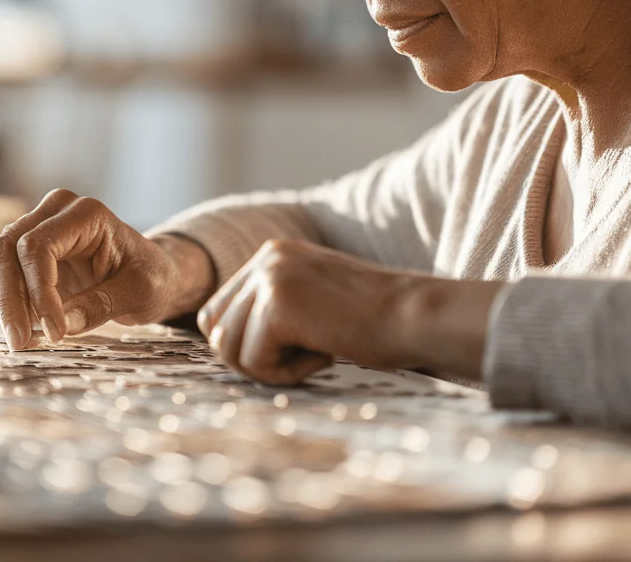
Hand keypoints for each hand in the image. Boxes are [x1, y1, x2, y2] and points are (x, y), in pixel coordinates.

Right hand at [0, 189, 215, 350]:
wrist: (150, 273)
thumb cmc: (151, 278)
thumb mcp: (140, 293)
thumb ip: (103, 305)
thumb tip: (64, 324)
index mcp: (87, 214)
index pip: (39, 247)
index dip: (40, 292)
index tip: (55, 333)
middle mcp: (55, 211)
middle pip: (6, 249)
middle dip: (9, 300)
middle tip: (20, 343)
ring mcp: (37, 226)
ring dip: (3, 304)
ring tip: (24, 340)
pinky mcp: (26, 250)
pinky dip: (4, 302)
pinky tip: (25, 329)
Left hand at [196, 239, 501, 384]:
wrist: (416, 316)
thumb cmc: (374, 322)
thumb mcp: (312, 302)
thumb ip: (270, 310)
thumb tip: (220, 341)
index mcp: (272, 254)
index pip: (217, 311)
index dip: (245, 343)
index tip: (294, 345)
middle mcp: (265, 258)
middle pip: (214, 329)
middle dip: (250, 357)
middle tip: (303, 355)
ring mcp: (270, 278)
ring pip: (228, 349)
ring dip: (269, 367)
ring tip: (316, 353)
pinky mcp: (278, 305)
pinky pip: (253, 361)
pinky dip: (285, 374)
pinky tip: (324, 355)